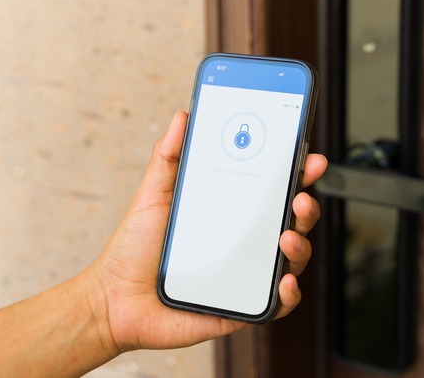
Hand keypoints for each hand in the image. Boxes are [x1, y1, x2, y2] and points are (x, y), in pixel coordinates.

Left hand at [88, 111, 326, 351]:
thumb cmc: (135, 249)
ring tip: (286, 238)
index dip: (296, 173)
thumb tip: (183, 117)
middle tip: (299, 197)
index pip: (272, 189)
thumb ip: (170, 155)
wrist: (116, 299)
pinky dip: (289, 293)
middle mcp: (245, 241)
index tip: (307, 158)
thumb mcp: (154, 195)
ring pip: (293, 259)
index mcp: (231, 211)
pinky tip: (283, 281)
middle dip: (306, 206)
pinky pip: (279, 303)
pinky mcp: (243, 305)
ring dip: (301, 245)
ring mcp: (247, 274)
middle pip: (291, 221)